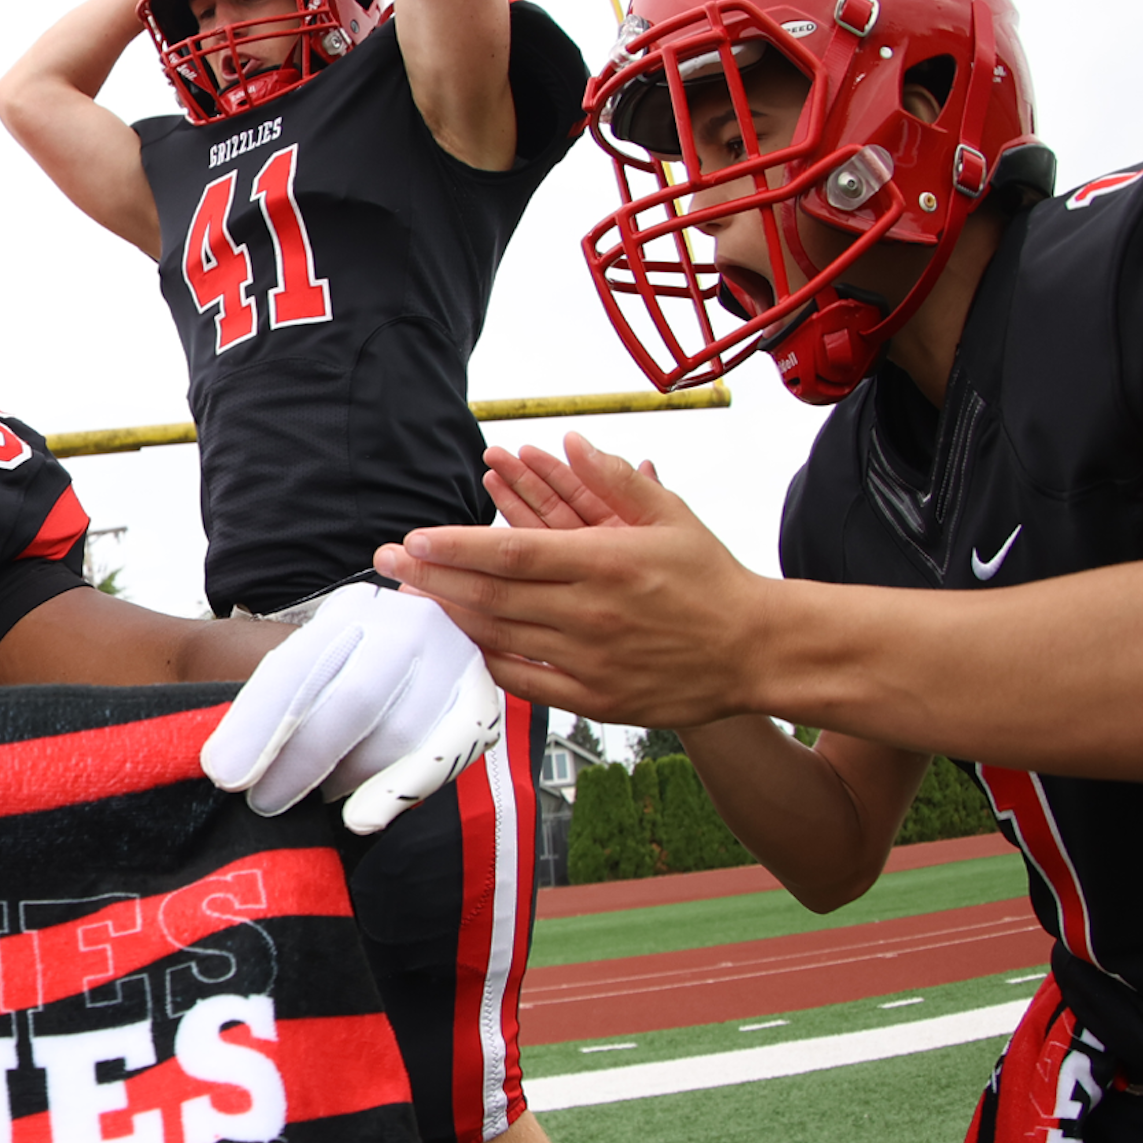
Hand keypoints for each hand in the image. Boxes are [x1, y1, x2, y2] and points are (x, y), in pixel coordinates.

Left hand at [200, 583, 503, 834]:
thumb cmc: (340, 673)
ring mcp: (452, 658)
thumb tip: (227, 760)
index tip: (225, 773)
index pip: (296, 668)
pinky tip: (362, 817)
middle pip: (352, 701)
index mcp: (350, 610)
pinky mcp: (481, 699)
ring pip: (399, 733)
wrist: (414, 648)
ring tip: (312, 800)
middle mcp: (407, 624)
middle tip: (265, 802)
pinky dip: (402, 788)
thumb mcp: (302, 663)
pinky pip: (447, 751)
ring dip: (347, 779)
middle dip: (302, 761)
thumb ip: (272, 702)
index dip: (258, 725)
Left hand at [380, 433, 771, 727]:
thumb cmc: (710, 579)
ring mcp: (589, 661)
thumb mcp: (669, 517)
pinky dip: (489, 658)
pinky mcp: (594, 699)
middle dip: (430, 578)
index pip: (509, 552)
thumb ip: (613, 480)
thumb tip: (570, 443)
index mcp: (604, 564)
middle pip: (490, 596)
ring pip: (499, 637)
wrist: (755, 650)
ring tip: (417, 594)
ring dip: (451, 614)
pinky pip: (524, 681)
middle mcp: (590, 614)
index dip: (453, 548)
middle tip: (387, 563)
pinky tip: (469, 637)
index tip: (412, 541)